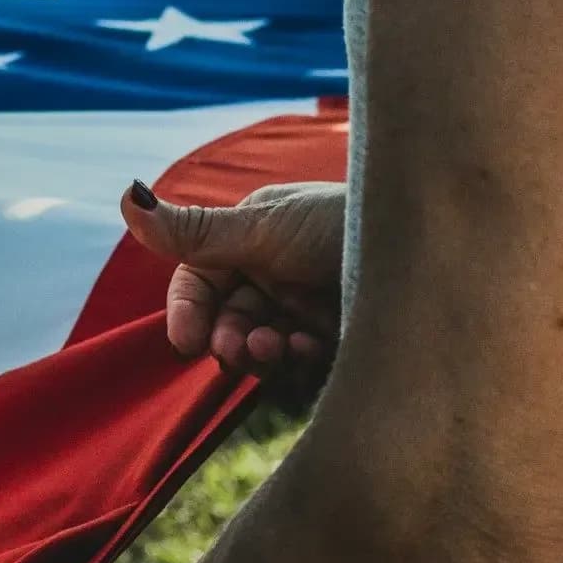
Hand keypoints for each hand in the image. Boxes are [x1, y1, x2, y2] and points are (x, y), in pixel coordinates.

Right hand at [121, 179, 345, 375]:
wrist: (436, 254)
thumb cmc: (345, 224)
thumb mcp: (264, 227)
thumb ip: (194, 229)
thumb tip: (126, 198)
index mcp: (256, 236)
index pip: (201, 278)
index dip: (189, 310)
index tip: (188, 343)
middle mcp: (280, 270)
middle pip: (228, 316)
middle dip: (230, 336)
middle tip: (242, 351)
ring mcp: (310, 304)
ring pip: (262, 343)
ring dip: (261, 351)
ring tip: (280, 349)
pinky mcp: (340, 338)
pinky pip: (301, 364)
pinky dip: (298, 361)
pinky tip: (311, 351)